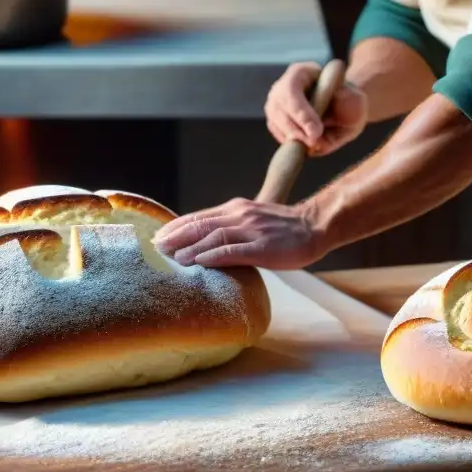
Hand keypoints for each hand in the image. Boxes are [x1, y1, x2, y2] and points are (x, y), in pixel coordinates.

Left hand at [152, 197, 327, 269]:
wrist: (314, 227)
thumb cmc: (282, 229)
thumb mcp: (252, 220)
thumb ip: (231, 227)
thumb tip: (204, 241)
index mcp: (236, 209)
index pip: (199, 216)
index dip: (177, 226)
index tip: (159, 235)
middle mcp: (240, 215)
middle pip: (201, 224)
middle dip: (176, 236)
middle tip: (157, 247)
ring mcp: (252, 230)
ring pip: (214, 237)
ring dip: (191, 247)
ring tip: (172, 259)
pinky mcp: (263, 247)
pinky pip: (234, 251)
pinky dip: (213, 256)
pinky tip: (199, 263)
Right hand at [265, 62, 367, 156]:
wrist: (341, 111)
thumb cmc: (348, 102)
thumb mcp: (356, 98)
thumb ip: (350, 98)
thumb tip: (338, 97)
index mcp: (301, 72)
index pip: (291, 90)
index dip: (301, 112)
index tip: (316, 131)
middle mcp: (282, 86)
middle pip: (277, 108)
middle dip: (295, 129)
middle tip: (314, 142)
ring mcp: (275, 104)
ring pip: (275, 122)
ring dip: (293, 138)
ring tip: (314, 145)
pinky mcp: (274, 121)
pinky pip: (278, 134)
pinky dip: (291, 143)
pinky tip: (308, 144)